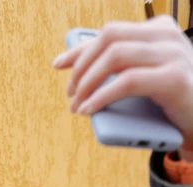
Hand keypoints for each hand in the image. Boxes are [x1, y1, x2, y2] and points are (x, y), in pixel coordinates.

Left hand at [53, 16, 192, 152]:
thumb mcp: (146, 82)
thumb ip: (123, 71)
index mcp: (159, 31)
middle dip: (82, 66)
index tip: (58, 64)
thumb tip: (81, 74)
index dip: (80, 49)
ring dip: (88, 82)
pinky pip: (127, 82)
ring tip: (76, 104)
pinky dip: (102, 96)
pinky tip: (88, 109)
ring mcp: (173, 55)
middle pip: (110, 39)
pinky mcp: (174, 80)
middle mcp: (167, 36)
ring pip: (116, 56)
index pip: (110, 33)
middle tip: (70, 93)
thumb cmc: (171, 106)